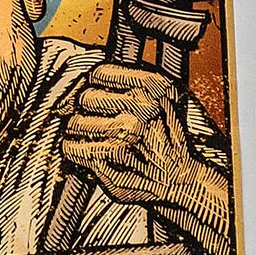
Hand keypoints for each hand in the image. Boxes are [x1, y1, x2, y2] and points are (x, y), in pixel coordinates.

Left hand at [52, 61, 213, 220]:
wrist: (182, 181)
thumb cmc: (168, 143)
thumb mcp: (163, 102)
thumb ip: (134, 87)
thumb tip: (87, 79)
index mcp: (155, 86)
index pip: (101, 73)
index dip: (90, 85)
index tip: (90, 94)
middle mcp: (142, 105)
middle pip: (86, 98)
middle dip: (83, 110)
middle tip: (90, 121)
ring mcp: (126, 131)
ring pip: (75, 123)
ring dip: (77, 132)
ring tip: (90, 139)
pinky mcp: (111, 156)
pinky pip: (73, 148)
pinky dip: (73, 151)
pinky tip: (86, 153)